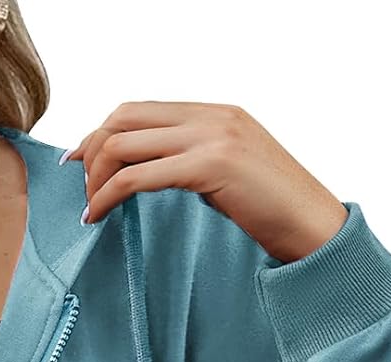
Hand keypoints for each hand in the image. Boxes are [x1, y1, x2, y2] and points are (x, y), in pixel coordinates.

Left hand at [64, 101, 348, 263]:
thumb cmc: (272, 208)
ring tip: (92, 208)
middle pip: (122, 119)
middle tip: (83, 190)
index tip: (78, 161)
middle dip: (91, 153)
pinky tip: (98, 217)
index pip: (138, 108)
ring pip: (123, 144)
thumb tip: (149, 171)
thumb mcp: (227, 172)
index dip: (99, 132)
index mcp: (213, 112)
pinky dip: (108, 197)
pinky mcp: (209, 166)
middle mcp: (210, 116)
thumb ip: (191, 160)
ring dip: (96, 178)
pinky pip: (137, 176)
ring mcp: (210, 137)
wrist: (312, 224)